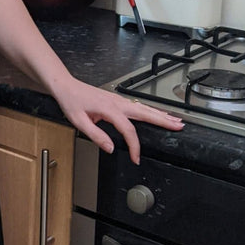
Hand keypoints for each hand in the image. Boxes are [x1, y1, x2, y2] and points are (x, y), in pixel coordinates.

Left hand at [52, 76, 183, 163]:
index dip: (134, 146)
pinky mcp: (117, 100)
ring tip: (175, 121)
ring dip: (161, 114)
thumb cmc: (71, 101)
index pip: (128, 130)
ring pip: (144, 108)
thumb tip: (110, 148)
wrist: (66, 86)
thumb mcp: (79, 122)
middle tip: (179, 127)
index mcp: (109, 109)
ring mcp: (119, 100)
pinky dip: (151, 110)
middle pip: (145, 113)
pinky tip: (157, 113)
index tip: (135, 157)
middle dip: (163, 121)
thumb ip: (96, 135)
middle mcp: (117, 103)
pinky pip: (138, 106)